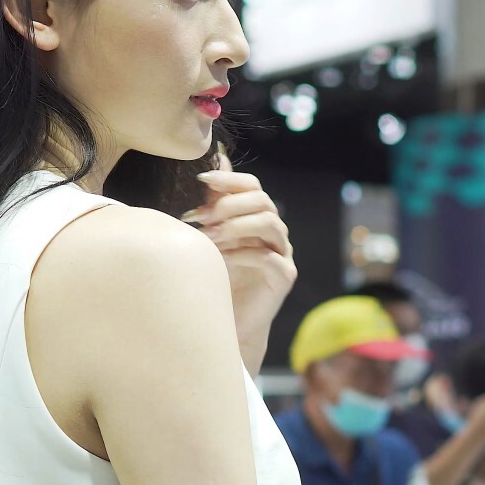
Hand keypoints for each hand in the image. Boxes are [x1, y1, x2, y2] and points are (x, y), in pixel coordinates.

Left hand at [179, 151, 296, 346]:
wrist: (225, 324)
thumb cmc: (215, 279)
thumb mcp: (209, 238)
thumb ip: (213, 203)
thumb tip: (212, 160)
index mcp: (256, 218)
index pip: (253, 186)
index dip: (229, 179)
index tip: (200, 180)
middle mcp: (274, 233)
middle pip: (262, 201)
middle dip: (230, 205)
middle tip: (201, 217)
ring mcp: (283, 254)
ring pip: (269, 224)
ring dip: (236, 226)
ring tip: (209, 238)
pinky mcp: (284, 277)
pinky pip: (267, 257)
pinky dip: (241, 254)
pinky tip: (220, 260)